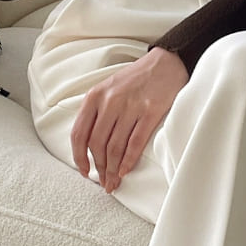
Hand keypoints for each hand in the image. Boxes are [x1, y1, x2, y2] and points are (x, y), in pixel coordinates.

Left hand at [70, 46, 188, 193]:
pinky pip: (135, 142)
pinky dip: (129, 160)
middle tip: (104, 182)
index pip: (79, 133)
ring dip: (113, 169)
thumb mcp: (109, 88)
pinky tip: (126, 171)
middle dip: (99, 168)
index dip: (79, 157)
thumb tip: (90, 146)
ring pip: (115, 147)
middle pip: (97, 144)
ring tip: (114, 182)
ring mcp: (130, 106)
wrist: (166, 63)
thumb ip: (97, 111)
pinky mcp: (150, 111)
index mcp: (95, 96)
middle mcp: (110, 101)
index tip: (84, 171)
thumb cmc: (136, 79)